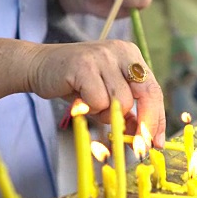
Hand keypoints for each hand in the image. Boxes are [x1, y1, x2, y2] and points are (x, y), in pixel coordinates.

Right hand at [26, 40, 165, 146]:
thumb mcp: (107, 95)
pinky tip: (79, 99)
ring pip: (121, 102)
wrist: (38, 66)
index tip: (157, 142)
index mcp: (131, 56)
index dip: (158, 118)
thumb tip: (147, 139)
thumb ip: (127, 112)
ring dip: (106, 114)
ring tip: (90, 105)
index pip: (154, 90)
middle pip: (147, 93)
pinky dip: (90, 108)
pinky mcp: (85, 65)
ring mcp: (104, 56)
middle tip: (140, 145)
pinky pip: (99, 101)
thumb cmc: (76, 83)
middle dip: (145, 124)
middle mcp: (122, 51)